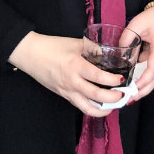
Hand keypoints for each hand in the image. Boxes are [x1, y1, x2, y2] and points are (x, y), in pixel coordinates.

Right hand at [8, 32, 122, 116]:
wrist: (30, 55)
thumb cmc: (51, 47)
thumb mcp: (75, 43)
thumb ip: (92, 48)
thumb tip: (109, 53)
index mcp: (75, 66)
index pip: (98, 77)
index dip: (112, 80)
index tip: (122, 79)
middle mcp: (72, 82)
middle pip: (96, 97)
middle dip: (113, 99)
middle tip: (123, 95)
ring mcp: (67, 91)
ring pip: (87, 108)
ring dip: (103, 110)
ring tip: (114, 106)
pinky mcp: (63, 95)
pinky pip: (80, 105)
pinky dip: (92, 107)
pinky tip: (100, 104)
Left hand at [123, 6, 153, 101]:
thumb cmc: (153, 18)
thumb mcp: (137, 24)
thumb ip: (127, 38)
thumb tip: (119, 53)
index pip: (152, 69)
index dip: (143, 81)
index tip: (133, 89)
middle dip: (143, 91)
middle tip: (129, 100)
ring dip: (144, 89)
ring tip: (131, 97)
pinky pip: (152, 74)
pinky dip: (145, 82)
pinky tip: (134, 86)